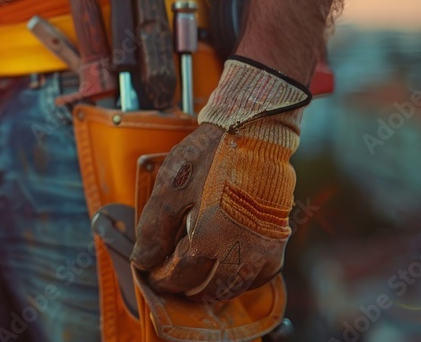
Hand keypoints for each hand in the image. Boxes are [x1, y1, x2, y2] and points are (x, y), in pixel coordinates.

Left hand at [130, 57, 310, 301]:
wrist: (256, 132)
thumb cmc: (211, 154)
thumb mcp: (171, 186)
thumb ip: (154, 228)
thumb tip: (142, 260)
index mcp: (208, 238)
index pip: (178, 277)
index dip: (161, 279)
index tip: (151, 274)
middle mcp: (239, 250)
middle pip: (207, 288)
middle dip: (185, 288)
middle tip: (170, 280)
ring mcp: (262, 248)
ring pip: (235, 287)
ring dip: (213, 288)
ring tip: (196, 279)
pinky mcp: (278, 239)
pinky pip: (261, 276)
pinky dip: (242, 279)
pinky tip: (228, 268)